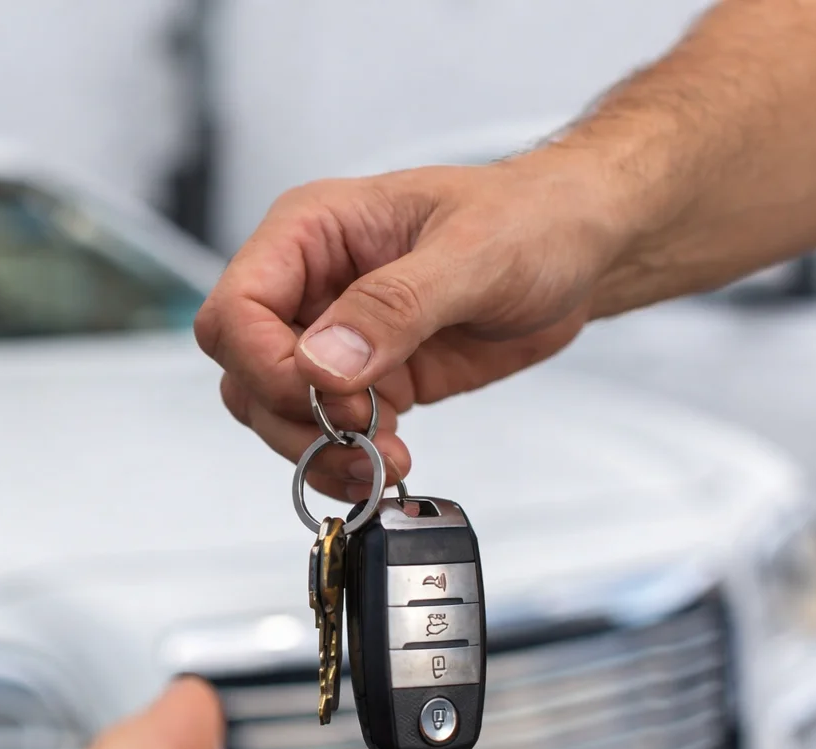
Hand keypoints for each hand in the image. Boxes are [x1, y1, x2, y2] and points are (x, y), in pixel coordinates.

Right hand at [195, 150, 629, 500]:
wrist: (579, 249)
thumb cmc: (532, 219)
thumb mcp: (474, 253)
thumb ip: (394, 306)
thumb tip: (325, 362)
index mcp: (311, 232)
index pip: (236, 309)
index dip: (268, 365)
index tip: (335, 393)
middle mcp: (307, 285)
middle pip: (243, 371)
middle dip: (294, 417)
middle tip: (366, 432)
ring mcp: (330, 337)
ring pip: (272, 411)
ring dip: (317, 450)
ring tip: (382, 460)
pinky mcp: (362, 381)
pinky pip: (320, 432)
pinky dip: (342, 461)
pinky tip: (388, 463)